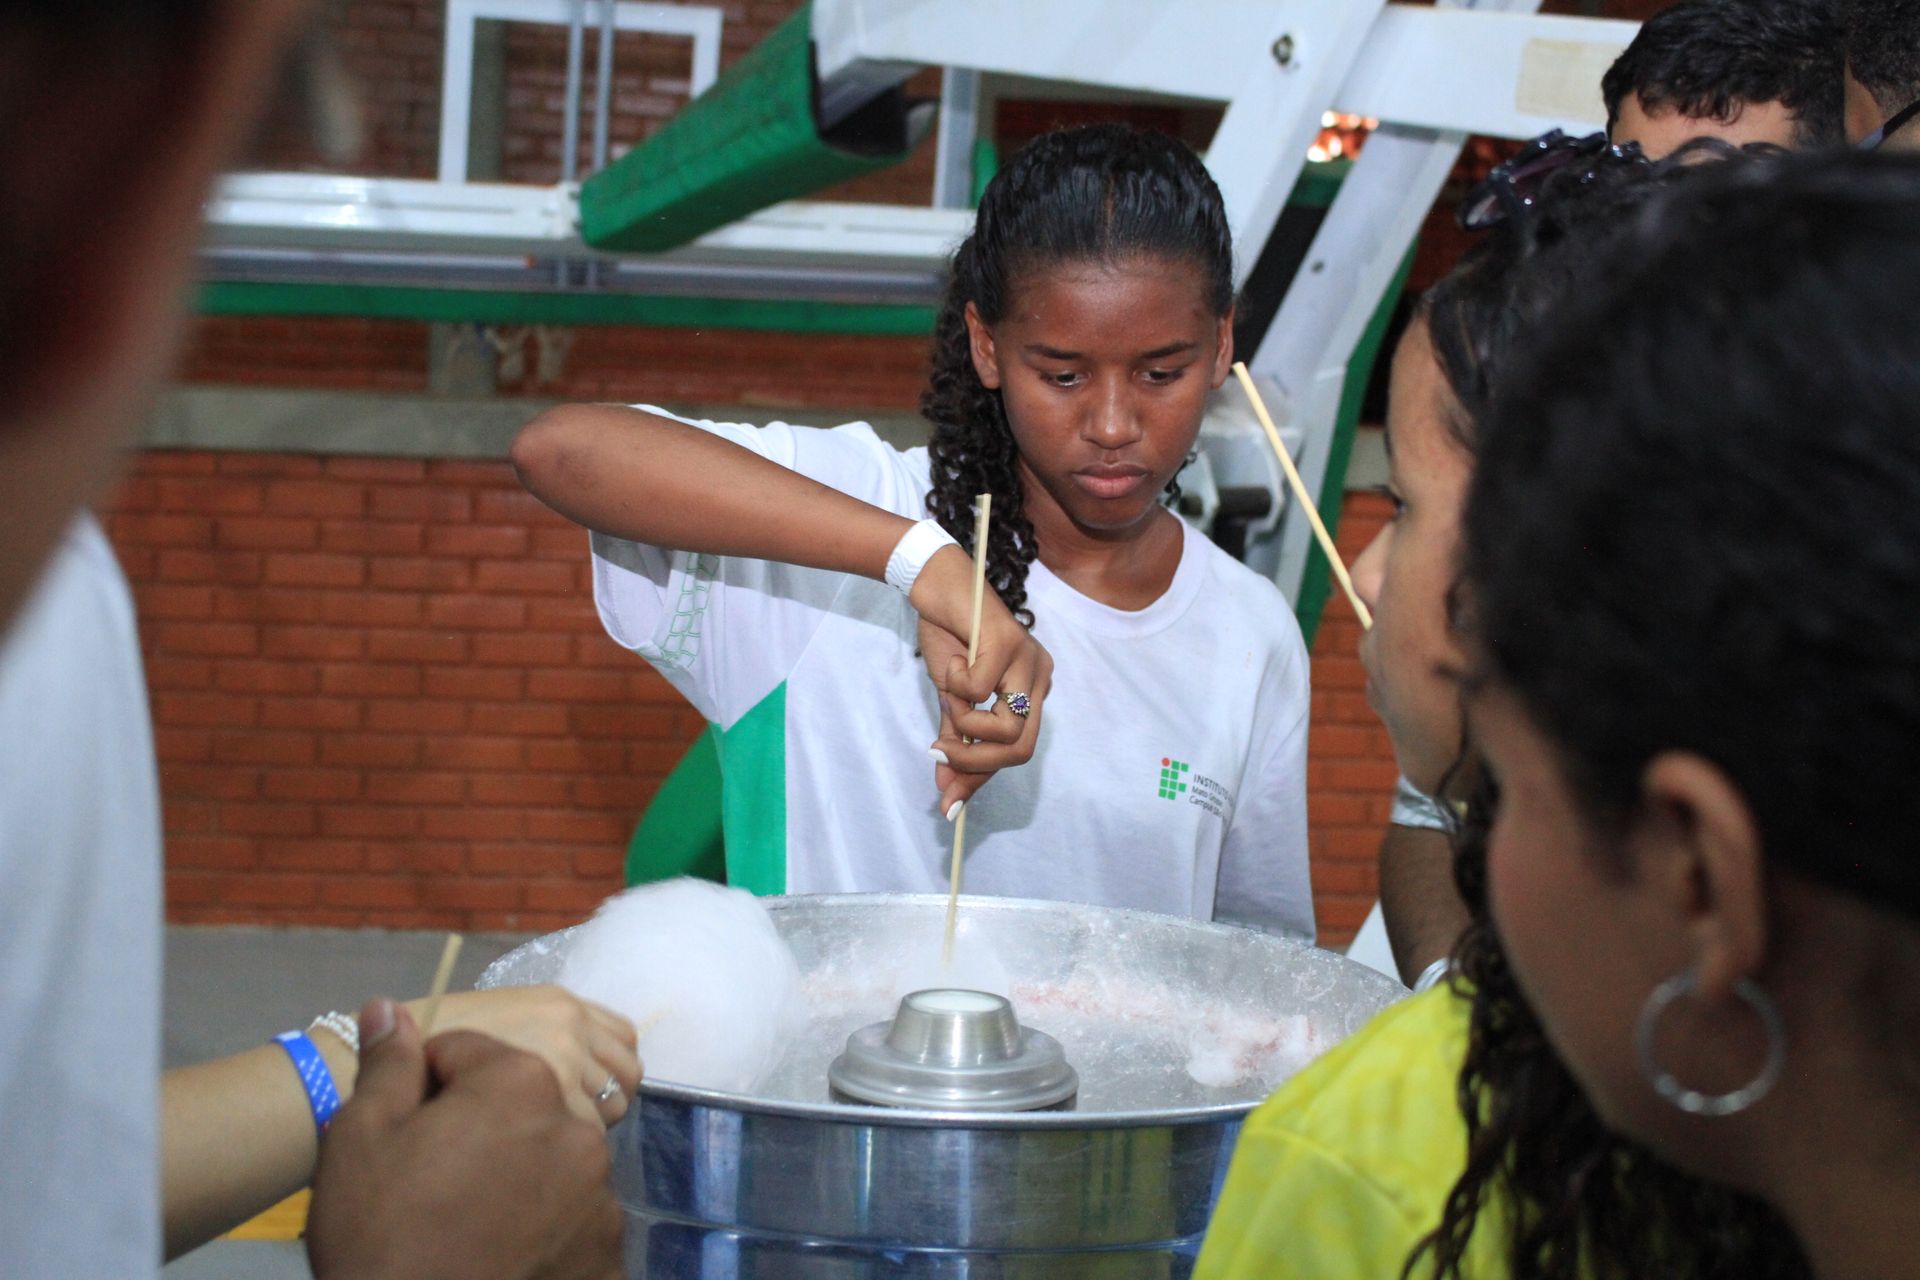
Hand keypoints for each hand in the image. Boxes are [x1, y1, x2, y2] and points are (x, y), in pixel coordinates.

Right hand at [308, 998, 623, 1279]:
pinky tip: (500, 1246)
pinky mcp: (607, 1248)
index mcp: (521, 1081)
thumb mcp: (359, 1138)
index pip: (467, 1052)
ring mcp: (599, 1191)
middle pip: (519, 1102)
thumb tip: (389, 1006)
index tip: (403, 1128)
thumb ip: (387, 1064)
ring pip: (550, 1155)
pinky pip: (572, 1212)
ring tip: (467, 1214)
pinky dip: (543, 1221)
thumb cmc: (380, 1233)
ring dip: (517, 1168)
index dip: (426, 1085)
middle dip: (480, 1122)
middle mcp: (576, 1126)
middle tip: (432, 1173)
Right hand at [911, 546, 1052, 815]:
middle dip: (975, 762)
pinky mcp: (1010, 644)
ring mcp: (1030, 659)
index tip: (949, 802)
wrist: (935, 586)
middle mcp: (1040, 675)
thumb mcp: (951, 697)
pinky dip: (953, 682)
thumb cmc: (947, 637)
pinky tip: (951, 656)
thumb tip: (946, 794)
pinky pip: (977, 690)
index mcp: (1032, 689)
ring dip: (963, 721)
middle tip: (938, 753)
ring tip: (946, 691)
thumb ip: (956, 741)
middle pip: (1020, 748)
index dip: (981, 778)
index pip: (1016, 749)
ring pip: (1006, 727)